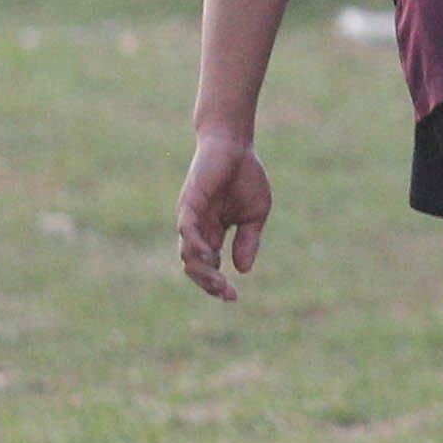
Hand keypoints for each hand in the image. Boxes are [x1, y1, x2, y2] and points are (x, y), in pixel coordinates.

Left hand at [177, 131, 272, 299]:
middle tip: (227, 294)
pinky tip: (208, 256)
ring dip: (202, 271)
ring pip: (188, 253)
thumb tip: (242, 270)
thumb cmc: (245, 176)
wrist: (236, 144)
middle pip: (195, 266)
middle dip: (210, 284)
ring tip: (218, 282)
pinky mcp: (189, 203)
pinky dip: (195, 245)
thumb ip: (248, 241)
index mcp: (213, 233)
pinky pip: (186, 229)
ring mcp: (191, 217)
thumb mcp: (255, 214)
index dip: (218, 284)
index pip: (209, 267)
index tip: (234, 297)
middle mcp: (198, 229)